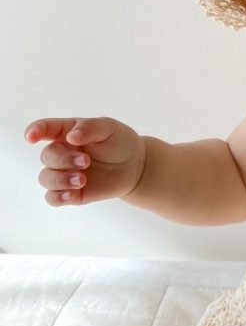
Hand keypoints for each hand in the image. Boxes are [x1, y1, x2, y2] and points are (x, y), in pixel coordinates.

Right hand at [26, 116, 146, 206]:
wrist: (135, 165)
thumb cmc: (119, 141)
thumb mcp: (109, 127)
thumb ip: (90, 127)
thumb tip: (71, 136)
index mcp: (66, 132)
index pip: (44, 129)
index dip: (34, 131)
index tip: (31, 138)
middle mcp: (61, 152)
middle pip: (47, 156)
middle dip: (63, 160)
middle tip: (86, 161)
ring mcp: (64, 172)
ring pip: (46, 178)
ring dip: (60, 180)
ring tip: (83, 179)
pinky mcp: (71, 191)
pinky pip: (52, 198)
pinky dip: (58, 197)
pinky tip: (71, 194)